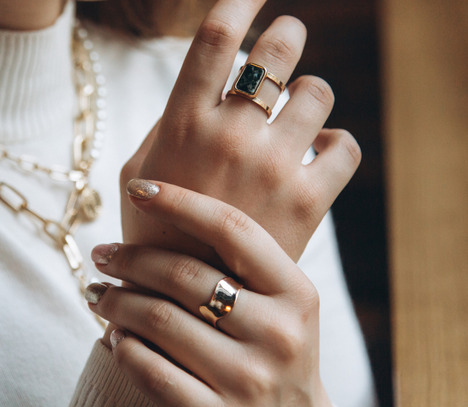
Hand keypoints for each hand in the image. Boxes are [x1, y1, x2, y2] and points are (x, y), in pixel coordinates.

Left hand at [90, 182, 341, 406]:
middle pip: (183, 275)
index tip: (137, 188)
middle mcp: (279, 335)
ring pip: (158, 321)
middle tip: (102, 255)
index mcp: (297, 294)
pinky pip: (150, 371)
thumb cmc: (276, 356)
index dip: (179, 201)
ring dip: (115, 302)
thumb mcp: (283, 306)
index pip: (232, 228)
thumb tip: (165, 207)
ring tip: (98, 295)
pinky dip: (122, 348)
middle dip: (129, 259)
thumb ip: (242, 264)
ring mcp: (250, 381)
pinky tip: (114, 337)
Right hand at [121, 0, 359, 261]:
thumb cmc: (153, 232)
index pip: (214, 36)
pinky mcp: (310, 199)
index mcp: (183, 123)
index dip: (237, 2)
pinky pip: (345, 144)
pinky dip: (335, 142)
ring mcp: (274, 166)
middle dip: (286, 36)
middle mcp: (231, 136)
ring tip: (298, 112)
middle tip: (285, 42)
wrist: (184, 302)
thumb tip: (206, 84)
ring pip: (318, 92)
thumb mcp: (136, 172)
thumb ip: (168, 123)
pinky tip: (317, 151)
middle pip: (278, 50)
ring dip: (310, 94)